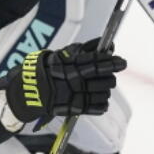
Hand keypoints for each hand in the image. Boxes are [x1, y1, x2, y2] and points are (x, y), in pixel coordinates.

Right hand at [4, 39, 125, 122]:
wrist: (31, 89)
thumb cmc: (50, 68)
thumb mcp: (66, 53)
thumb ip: (88, 49)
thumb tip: (108, 44)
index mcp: (74, 65)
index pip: (98, 63)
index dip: (113, 62)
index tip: (122, 62)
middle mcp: (76, 81)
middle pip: (105, 80)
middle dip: (110, 76)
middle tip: (109, 74)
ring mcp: (77, 95)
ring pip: (104, 93)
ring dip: (106, 89)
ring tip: (101, 86)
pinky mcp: (76, 108)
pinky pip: (98, 107)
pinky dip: (102, 103)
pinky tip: (99, 98)